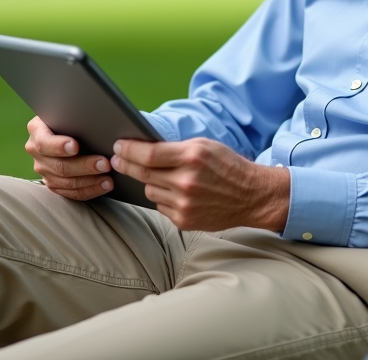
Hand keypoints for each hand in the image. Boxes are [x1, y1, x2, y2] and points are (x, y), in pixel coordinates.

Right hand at [24, 116, 112, 200]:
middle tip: (104, 164)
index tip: (75, 146)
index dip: (59, 146)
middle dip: (84, 166)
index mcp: (36, 130)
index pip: (44, 142)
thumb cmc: (71, 116)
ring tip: (108, 177)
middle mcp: (36, 152)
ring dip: (90, 181)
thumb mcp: (68, 111)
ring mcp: (43, 169)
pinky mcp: (53, 183)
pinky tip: (103, 185)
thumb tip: (95, 118)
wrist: (67, 126)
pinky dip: (90, 190)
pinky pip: (71, 193)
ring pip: (66, 182)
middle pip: (59, 165)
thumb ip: (74, 117)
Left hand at [111, 138, 289, 231]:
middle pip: (143, 173)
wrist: (251, 196)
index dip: (128, 150)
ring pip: (149, 190)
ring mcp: (184, 204)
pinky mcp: (184, 220)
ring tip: (164, 177)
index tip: (117, 146)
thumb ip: (176, 148)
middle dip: (126, 164)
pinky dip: (164, 198)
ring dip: (150, 182)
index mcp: (192, 157)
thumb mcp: (205, 146)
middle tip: (116, 159)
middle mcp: (186, 181)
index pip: (148, 154)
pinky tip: (177, 193)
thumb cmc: (228, 167)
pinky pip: (160, 206)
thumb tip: (143, 148)